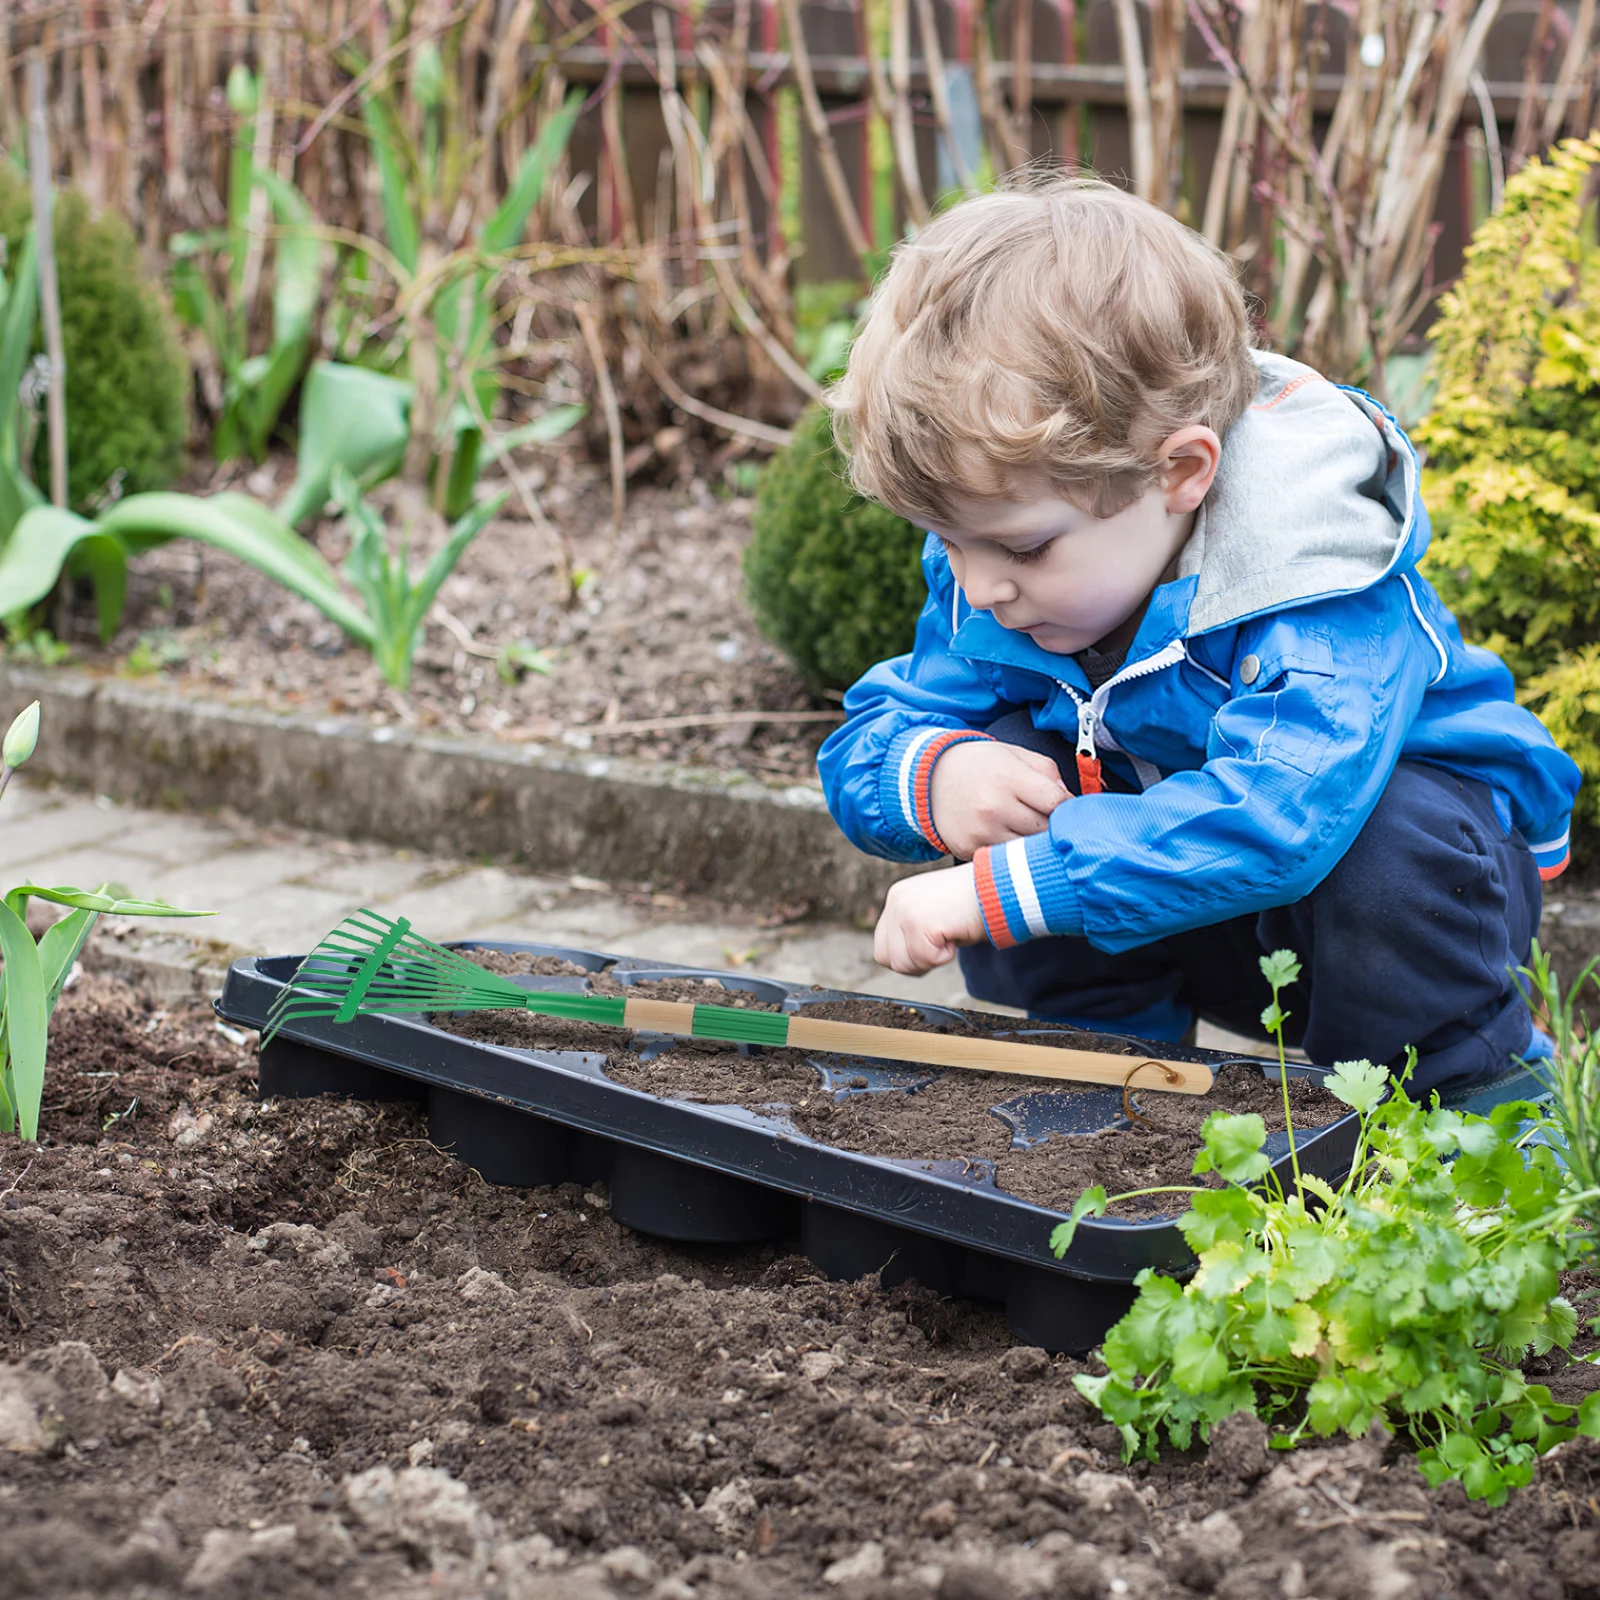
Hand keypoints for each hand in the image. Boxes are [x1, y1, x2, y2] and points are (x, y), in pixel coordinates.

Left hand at [874, 863, 985, 974]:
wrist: (1000, 886)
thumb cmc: (976, 902)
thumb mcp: (935, 913)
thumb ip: (913, 931)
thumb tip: (903, 961)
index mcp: (898, 897)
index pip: (882, 947)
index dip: (907, 957)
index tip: (931, 949)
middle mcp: (896, 901)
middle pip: (886, 958)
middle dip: (915, 962)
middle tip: (941, 947)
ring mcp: (905, 910)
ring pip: (903, 963)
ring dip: (930, 959)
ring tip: (950, 936)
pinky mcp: (919, 922)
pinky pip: (926, 959)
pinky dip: (945, 957)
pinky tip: (956, 933)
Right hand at [929, 740, 1069, 857]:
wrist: (930, 778)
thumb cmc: (978, 764)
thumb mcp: (1014, 754)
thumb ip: (1047, 771)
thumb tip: (1069, 799)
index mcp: (1008, 777)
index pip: (1057, 802)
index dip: (1069, 806)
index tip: (1068, 808)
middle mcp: (994, 806)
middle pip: (1045, 829)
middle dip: (1052, 825)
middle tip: (1048, 819)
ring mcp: (981, 831)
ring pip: (1027, 849)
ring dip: (1033, 842)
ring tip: (1028, 828)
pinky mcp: (969, 849)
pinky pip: (1004, 859)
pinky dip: (1010, 853)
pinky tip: (1006, 836)